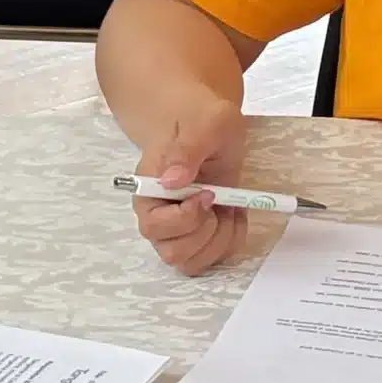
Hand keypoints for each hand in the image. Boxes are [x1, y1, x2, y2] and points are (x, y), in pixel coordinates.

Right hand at [131, 93, 250, 275]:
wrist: (207, 125)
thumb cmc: (201, 120)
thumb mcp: (205, 123)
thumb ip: (189, 148)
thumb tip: (172, 180)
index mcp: (148, 188)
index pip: (153, 225)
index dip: (185, 219)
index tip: (208, 193)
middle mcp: (157, 215)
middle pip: (172, 252)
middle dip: (205, 232)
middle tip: (217, 200)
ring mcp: (177, 230)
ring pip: (191, 262)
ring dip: (219, 239)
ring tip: (228, 208)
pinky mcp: (198, 236)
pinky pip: (213, 259)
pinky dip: (231, 241)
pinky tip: (233, 215)